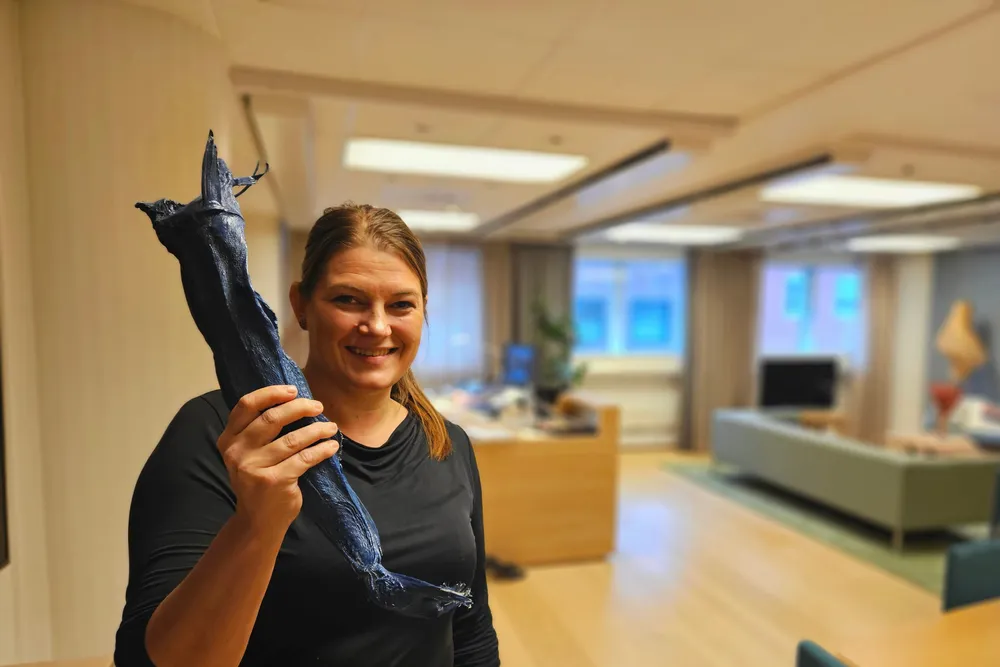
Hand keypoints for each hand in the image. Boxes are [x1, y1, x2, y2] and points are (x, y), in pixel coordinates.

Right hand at [218, 385, 338, 537]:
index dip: (271, 393)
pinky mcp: (274, 481)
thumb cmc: (260, 480)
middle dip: (299, 408)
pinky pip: (305, 458)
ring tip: (331, 427)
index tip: (293, 390)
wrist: (258, 521)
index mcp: (228, 440)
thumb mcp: (249, 454)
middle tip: (318, 406)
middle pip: (271, 418)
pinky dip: (322, 450)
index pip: (246, 405)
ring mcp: (254, 468)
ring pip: (292, 439)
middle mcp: (237, 452)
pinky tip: (331, 446)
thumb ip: (259, 431)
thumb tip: (294, 400)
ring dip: (316, 430)